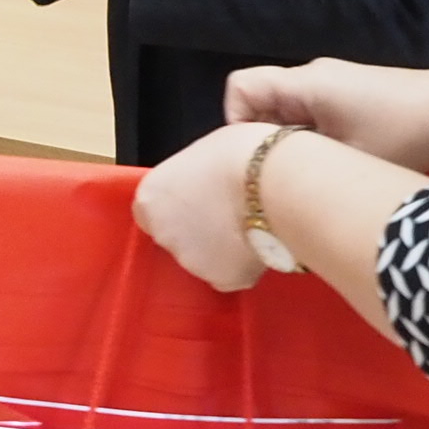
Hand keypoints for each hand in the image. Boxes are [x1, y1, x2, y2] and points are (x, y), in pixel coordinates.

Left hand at [132, 120, 273, 293]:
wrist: (278, 186)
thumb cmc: (244, 155)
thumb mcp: (207, 148)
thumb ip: (195, 171)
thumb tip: (206, 170)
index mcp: (152, 197)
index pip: (151, 211)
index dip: (176, 207)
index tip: (198, 200)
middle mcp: (163, 233)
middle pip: (175, 236)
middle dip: (197, 229)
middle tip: (228, 212)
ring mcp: (190, 261)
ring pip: (202, 259)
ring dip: (219, 247)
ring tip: (250, 227)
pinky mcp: (222, 279)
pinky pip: (229, 274)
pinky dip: (242, 264)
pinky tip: (259, 244)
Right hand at [223, 56, 428, 170]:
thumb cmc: (405, 134)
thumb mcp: (348, 159)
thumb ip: (300, 166)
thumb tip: (268, 183)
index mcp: (306, 84)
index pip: (240, 88)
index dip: (235, 121)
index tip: (254, 158)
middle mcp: (311, 75)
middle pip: (258, 99)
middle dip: (260, 136)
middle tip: (277, 172)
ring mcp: (330, 81)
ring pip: (282, 108)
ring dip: (285, 138)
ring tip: (306, 169)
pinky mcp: (345, 91)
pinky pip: (305, 109)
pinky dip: (305, 134)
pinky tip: (328, 160)